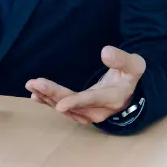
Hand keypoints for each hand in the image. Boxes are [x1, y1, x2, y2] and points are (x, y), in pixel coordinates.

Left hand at [25, 46, 145, 123]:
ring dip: (47, 98)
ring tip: (32, 87)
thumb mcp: (134, 65)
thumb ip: (121, 59)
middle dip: (52, 94)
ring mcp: (88, 113)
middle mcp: (99, 110)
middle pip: (72, 104)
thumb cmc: (130, 76)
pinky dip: (49, 102)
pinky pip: (63, 108)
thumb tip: (106, 52)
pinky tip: (36, 95)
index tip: (59, 105)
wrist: (129, 94)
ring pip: (65, 108)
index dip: (75, 102)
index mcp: (112, 98)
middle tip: (34, 83)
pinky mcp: (80, 112)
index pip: (91, 100)